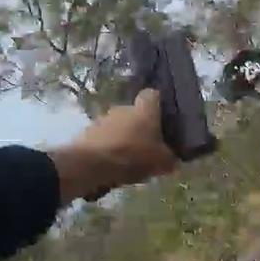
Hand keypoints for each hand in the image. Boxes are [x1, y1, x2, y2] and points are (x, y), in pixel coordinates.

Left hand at [47, 89, 176, 204]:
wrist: (92, 165)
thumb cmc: (133, 156)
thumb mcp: (161, 162)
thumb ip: (169, 159)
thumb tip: (172, 160)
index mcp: (144, 109)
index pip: (153, 95)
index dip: (158, 105)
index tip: (162, 119)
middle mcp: (123, 107)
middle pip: (135, 113)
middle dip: (139, 127)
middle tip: (146, 146)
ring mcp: (103, 119)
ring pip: (118, 126)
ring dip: (122, 138)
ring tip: (127, 160)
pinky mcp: (87, 132)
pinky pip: (103, 138)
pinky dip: (108, 148)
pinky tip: (111, 165)